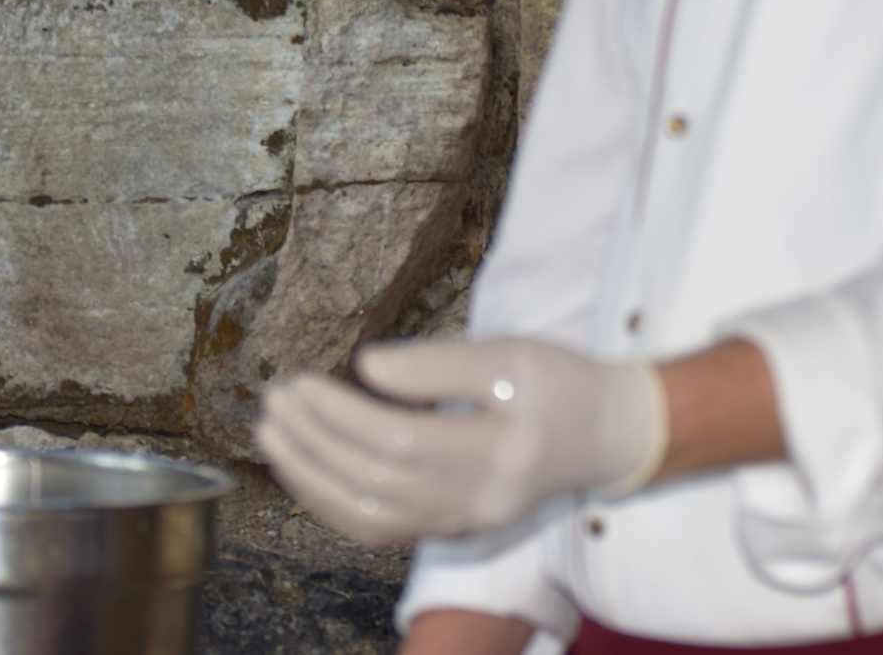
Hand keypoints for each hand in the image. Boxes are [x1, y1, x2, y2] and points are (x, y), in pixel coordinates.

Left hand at [255, 338, 666, 545]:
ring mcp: (465, 523)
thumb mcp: (512, 353)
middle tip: (273, 401)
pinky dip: (333, 503)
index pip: (400, 440)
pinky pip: (380, 529)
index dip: (339, 414)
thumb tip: (365, 369)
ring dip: (311, 478)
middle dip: (313, 442)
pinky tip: (308, 470)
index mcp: (500, 450)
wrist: (609, 434)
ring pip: (369, 518)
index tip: (301, 381)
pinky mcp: (454, 529)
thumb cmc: (562, 382)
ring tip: (275, 437)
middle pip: (375, 481)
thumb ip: (440, 362)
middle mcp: (480, 500)